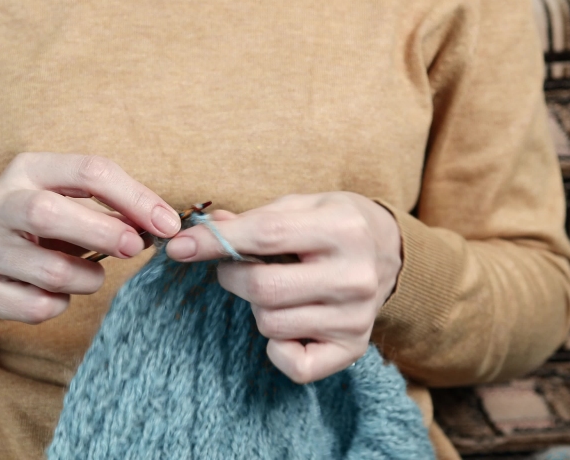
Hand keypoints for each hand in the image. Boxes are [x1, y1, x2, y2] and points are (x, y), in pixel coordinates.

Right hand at [0, 153, 179, 323]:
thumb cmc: (34, 225)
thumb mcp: (64, 199)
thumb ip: (108, 207)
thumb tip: (159, 224)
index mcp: (27, 170)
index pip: (88, 171)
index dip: (135, 197)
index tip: (166, 223)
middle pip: (49, 213)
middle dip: (103, 233)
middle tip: (135, 247)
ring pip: (50, 271)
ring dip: (88, 279)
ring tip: (92, 276)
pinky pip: (36, 306)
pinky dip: (59, 304)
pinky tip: (56, 293)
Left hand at [166, 192, 400, 383]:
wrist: (390, 252)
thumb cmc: (333, 225)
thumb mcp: (301, 206)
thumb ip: (252, 219)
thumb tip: (201, 232)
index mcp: (342, 228)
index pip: (265, 235)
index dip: (214, 242)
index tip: (179, 247)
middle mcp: (355, 276)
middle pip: (263, 288)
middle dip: (232, 277)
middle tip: (236, 267)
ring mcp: (356, 317)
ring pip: (270, 324)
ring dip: (257, 308)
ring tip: (277, 289)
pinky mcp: (353, 348)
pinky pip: (293, 364)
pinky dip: (278, 348)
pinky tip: (290, 323)